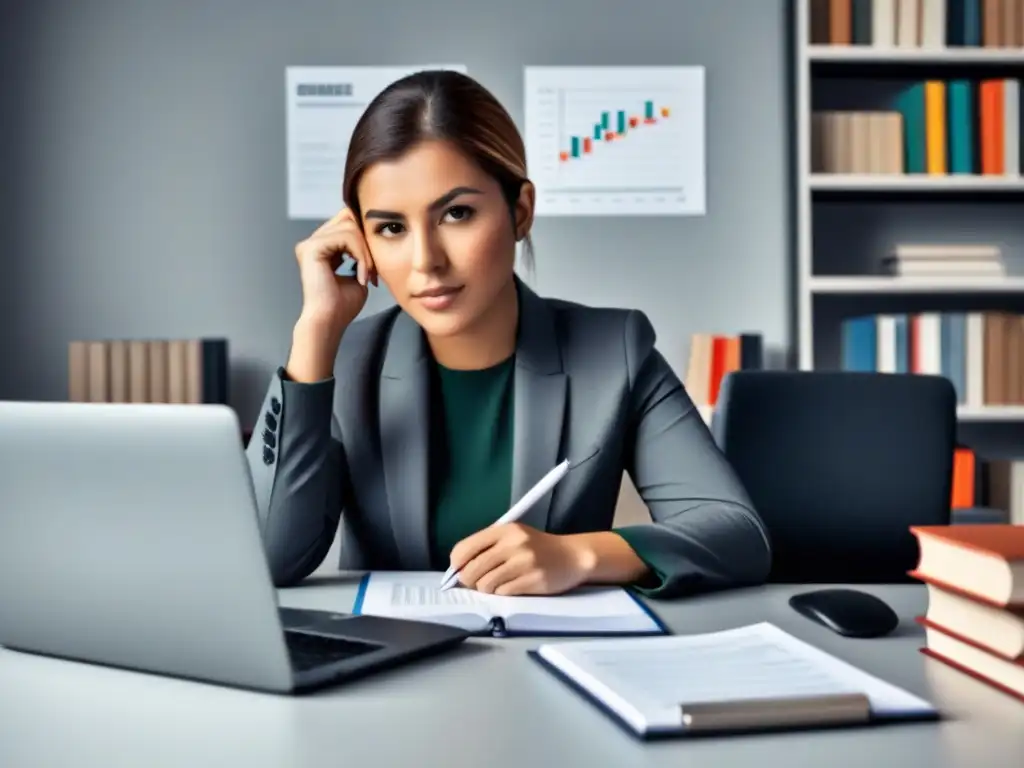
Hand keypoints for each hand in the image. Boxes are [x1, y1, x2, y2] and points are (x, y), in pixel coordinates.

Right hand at [294, 207, 376, 334]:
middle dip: (367, 242)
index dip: (366, 238)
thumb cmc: (343, 306)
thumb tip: (371, 237)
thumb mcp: (358, 273)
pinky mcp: (312, 248)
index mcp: (322, 247)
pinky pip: (346, 236)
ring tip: (367, 274)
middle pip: (349, 218)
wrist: (330, 321)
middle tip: (372, 270)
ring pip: (350, 227)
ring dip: (366, 252)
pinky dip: (360, 255)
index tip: (373, 267)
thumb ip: (361, 254)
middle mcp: (314, 242)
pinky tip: (361, 275)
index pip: (348, 222)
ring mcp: (310, 243)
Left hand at [450, 523, 593, 595]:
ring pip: (486, 584)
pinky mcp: (533, 580)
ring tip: (498, 584)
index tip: (459, 571)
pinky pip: (503, 593)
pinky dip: (503, 594)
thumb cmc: (537, 548)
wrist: (572, 556)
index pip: (465, 548)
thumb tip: (458, 569)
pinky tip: (512, 587)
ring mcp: (524, 562)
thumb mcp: (512, 537)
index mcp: (504, 530)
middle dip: (470, 581)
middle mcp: (513, 544)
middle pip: (472, 570)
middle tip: (478, 582)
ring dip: (487, 589)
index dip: (457, 564)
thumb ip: (486, 548)